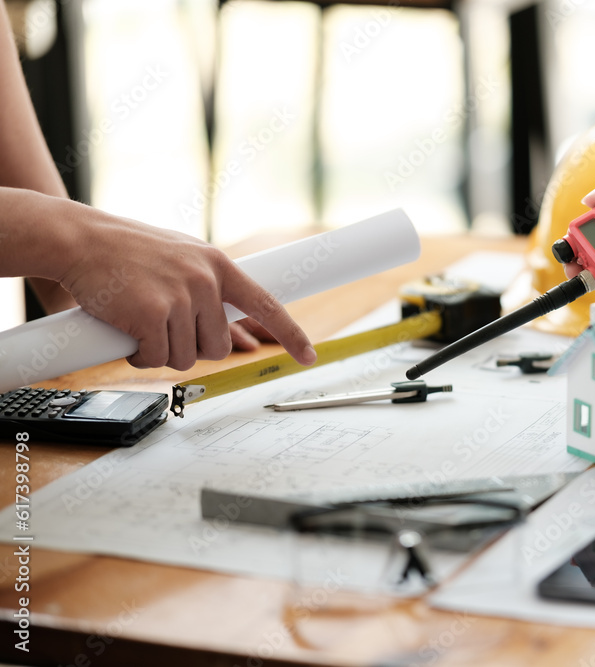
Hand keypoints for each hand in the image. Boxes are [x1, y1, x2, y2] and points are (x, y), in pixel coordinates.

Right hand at [55, 201, 315, 370]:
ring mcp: (181, 298)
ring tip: (141, 321)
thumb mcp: (182, 257)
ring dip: (161, 351)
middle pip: (218, 348)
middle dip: (191, 347)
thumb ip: (208, 284)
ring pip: (186, 358)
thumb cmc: (127, 250)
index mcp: (219, 266)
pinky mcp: (152, 315)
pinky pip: (156, 359)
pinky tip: (126, 330)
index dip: (291, 334)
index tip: (308, 356)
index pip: (267, 304)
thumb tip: (232, 325)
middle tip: (163, 326)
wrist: (80, 240)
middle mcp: (206, 281)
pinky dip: (139, 356)